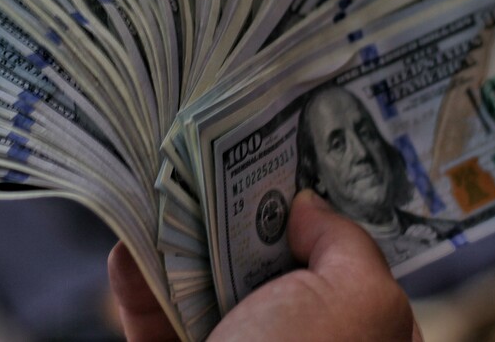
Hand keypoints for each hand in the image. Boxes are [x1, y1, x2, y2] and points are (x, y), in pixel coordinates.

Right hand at [108, 189, 420, 340]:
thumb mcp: (358, 300)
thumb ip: (346, 244)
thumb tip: (309, 206)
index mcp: (367, 336)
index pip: (349, 264)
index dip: (318, 214)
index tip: (280, 169)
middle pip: (271, 269)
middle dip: (238, 223)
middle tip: (209, 171)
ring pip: (208, 294)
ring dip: (178, 247)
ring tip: (155, 197)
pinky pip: (160, 326)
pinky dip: (140, 290)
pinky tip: (126, 252)